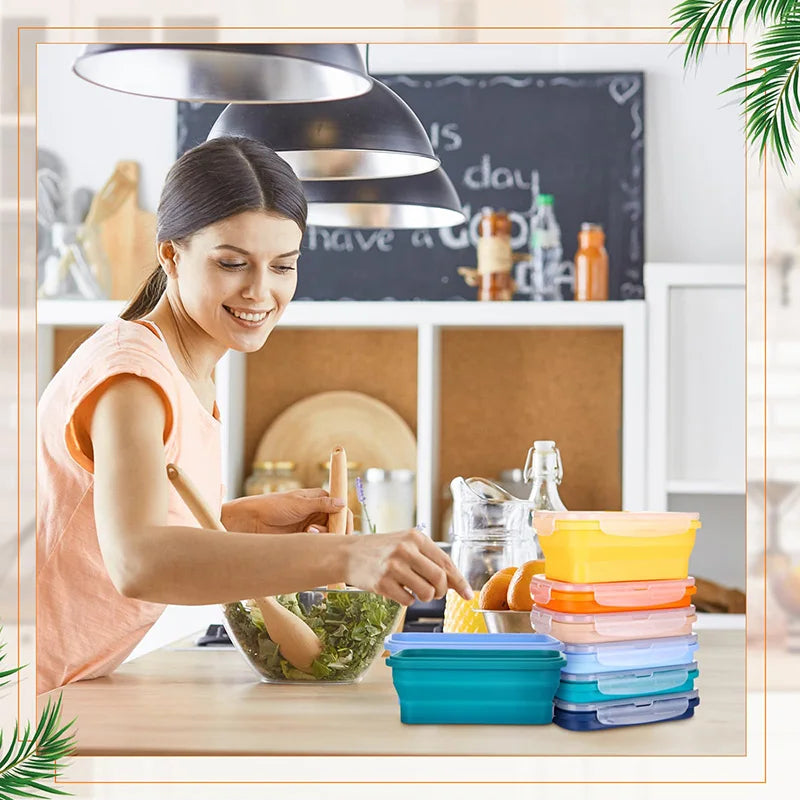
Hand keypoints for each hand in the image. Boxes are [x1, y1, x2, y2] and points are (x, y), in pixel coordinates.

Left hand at [222, 489, 353, 534]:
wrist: (252, 520)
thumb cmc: (273, 506)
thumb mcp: (299, 503)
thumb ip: (322, 504)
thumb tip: (342, 502)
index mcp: (319, 499)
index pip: (341, 509)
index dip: (345, 519)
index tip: (344, 529)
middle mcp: (317, 512)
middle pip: (337, 524)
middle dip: (335, 530)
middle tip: (330, 535)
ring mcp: (311, 525)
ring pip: (328, 535)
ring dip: (324, 536)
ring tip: (310, 532)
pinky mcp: (303, 538)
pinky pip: (317, 543)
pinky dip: (316, 542)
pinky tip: (306, 536)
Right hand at [343, 528, 472, 606]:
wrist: (348, 553)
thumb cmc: (383, 550)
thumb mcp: (406, 545)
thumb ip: (430, 559)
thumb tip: (455, 583)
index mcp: (416, 537)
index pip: (446, 562)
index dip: (459, 581)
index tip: (468, 594)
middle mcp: (405, 549)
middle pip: (439, 579)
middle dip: (441, 591)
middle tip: (435, 593)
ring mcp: (393, 566)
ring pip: (426, 592)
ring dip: (425, 597)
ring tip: (415, 591)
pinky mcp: (382, 583)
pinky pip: (408, 601)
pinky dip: (408, 600)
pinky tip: (398, 590)